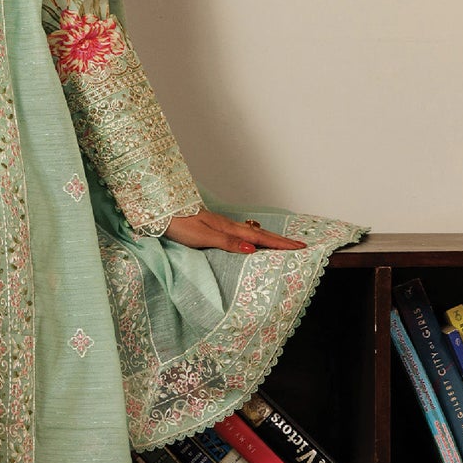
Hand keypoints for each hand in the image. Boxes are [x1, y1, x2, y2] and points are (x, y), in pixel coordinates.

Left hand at [163, 209, 306, 254]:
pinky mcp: (213, 227)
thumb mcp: (203, 237)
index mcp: (228, 229)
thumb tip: (253, 250)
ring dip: (269, 239)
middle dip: (280, 241)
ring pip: (252, 233)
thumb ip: (228, 244)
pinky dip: (254, 237)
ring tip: (283, 243)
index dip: (279, 244)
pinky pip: (242, 233)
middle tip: (300, 245)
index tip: (299, 248)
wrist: (162, 212)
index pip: (259, 239)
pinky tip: (252, 240)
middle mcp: (228, 226)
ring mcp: (221, 225)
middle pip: (260, 234)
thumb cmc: (179, 225)